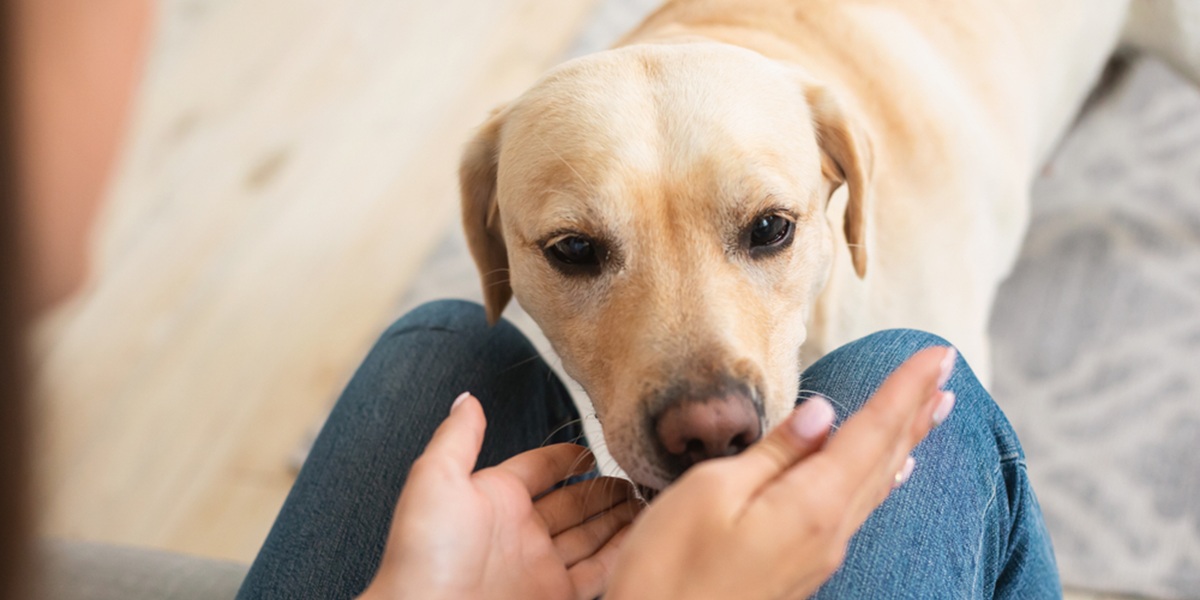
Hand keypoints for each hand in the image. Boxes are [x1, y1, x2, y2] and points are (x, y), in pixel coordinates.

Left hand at [361, 393, 640, 599]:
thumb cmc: (425, 553)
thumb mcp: (435, 479)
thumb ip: (458, 437)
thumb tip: (468, 397)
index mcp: (494, 499)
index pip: (540, 469)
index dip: (567, 457)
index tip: (596, 446)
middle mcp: (520, 532)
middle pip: (572, 503)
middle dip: (603, 488)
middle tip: (637, 473)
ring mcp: (540, 566)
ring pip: (590, 536)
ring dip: (618, 518)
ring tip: (650, 499)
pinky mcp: (557, 596)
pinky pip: (599, 571)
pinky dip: (622, 553)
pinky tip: (644, 534)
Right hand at [607, 346, 957, 599]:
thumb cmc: (669, 573)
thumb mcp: (711, 493)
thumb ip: (773, 452)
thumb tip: (822, 414)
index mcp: (810, 505)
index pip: (871, 431)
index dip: (906, 389)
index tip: (939, 354)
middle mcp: (828, 532)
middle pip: (884, 457)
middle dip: (917, 409)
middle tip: (948, 371)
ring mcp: (818, 555)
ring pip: (877, 484)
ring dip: (906, 440)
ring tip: (933, 410)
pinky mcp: (802, 569)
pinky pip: (857, 509)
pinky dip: (881, 476)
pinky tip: (890, 472)